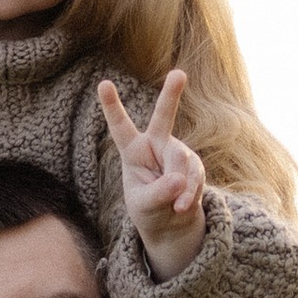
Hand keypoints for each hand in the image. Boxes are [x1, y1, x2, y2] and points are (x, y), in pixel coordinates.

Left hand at [97, 71, 207, 278]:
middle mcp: (157, 145)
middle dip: (172, 95)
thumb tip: (180, 179)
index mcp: (133, 151)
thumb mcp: (145, 206)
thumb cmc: (149, 210)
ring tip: (175, 207)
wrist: (172, 223)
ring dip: (180, 188)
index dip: (112, 106)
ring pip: (182, 162)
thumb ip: (159, 193)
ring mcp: (178, 152)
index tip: (103, 84)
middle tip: (179, 74)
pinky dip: (189, 196)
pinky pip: (195, 177)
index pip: (121, 127)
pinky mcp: (195, 164)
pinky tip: (182, 207)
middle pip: (164, 117)